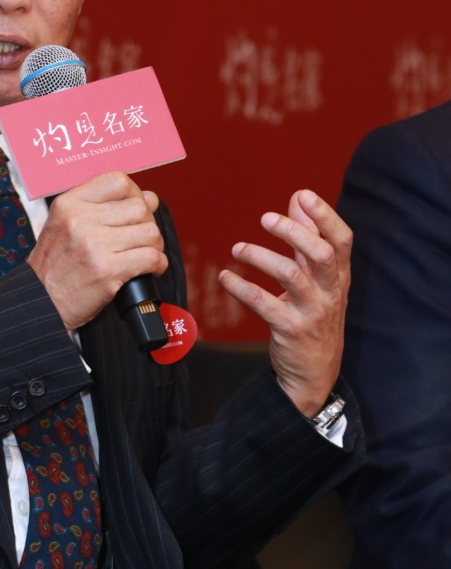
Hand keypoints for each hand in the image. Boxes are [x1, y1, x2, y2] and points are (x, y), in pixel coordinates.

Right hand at [27, 171, 167, 331]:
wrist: (39, 302)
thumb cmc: (54, 266)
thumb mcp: (65, 225)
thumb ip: (102, 207)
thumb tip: (149, 198)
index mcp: (69, 204)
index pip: (118, 181)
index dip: (135, 194)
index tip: (136, 209)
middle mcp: (80, 220)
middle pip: (139, 207)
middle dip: (147, 223)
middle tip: (141, 238)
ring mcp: (94, 245)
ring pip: (149, 232)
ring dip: (154, 245)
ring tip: (145, 254)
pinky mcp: (107, 270)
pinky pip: (151, 257)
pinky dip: (158, 264)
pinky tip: (149, 269)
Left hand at [218, 189, 351, 416]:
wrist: (314, 373)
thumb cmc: (315, 317)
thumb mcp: (319, 279)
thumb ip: (308, 239)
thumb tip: (298, 199)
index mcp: (339, 275)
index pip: (342, 239)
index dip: (325, 215)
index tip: (303, 195)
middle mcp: (330, 291)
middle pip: (321, 253)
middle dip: (293, 231)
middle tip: (265, 218)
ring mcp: (312, 311)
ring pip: (290, 275)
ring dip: (260, 256)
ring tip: (238, 249)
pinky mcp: (290, 329)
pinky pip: (263, 303)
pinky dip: (241, 287)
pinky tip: (226, 277)